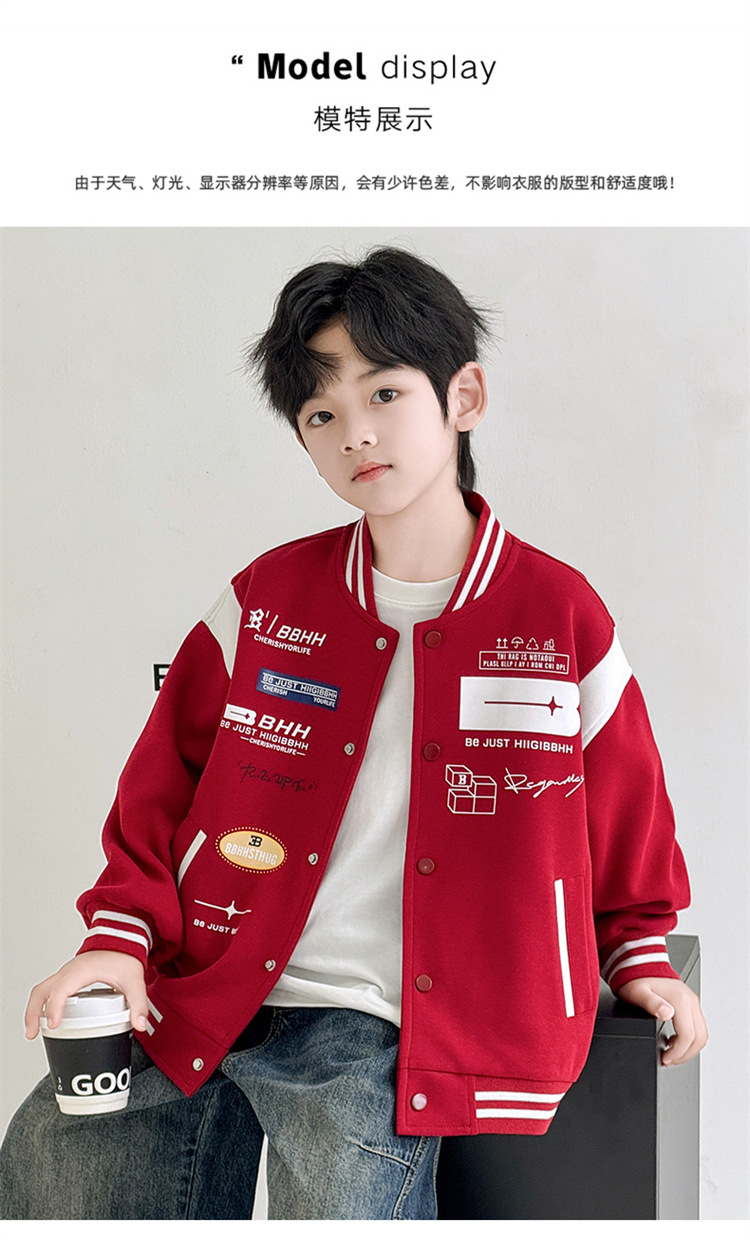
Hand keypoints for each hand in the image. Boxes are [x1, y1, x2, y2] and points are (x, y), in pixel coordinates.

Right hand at [25, 952, 148, 1037]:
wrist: (122, 942)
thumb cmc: (123, 957)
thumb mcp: (134, 981)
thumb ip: (139, 1003)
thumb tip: (140, 1025)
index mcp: (83, 970)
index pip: (62, 988)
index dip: (55, 1007)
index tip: (54, 1025)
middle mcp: (69, 971)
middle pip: (42, 990)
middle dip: (33, 1012)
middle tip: (31, 1034)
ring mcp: (66, 974)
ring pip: (41, 990)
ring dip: (34, 1010)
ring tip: (32, 1032)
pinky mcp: (66, 978)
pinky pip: (48, 990)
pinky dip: (42, 1005)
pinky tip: (46, 1020)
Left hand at [617, 976, 707, 1065]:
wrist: (640, 966)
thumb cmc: (636, 980)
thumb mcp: (638, 993)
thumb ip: (652, 1003)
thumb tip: (666, 1014)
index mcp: (680, 1000)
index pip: (688, 1036)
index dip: (678, 1052)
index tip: (666, 1059)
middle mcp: (690, 1001)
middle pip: (700, 1037)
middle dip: (685, 1054)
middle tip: (669, 1060)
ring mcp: (692, 1002)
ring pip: (701, 1034)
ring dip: (689, 1048)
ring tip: (672, 1053)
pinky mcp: (691, 1004)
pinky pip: (698, 1027)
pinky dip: (690, 1039)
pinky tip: (675, 1041)